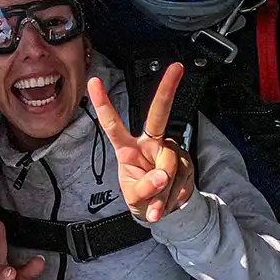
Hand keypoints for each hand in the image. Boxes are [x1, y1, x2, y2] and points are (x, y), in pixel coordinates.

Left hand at [87, 63, 196, 222]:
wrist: (162, 212)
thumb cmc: (142, 197)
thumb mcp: (135, 197)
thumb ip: (145, 188)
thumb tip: (162, 177)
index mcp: (128, 148)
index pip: (113, 124)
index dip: (103, 104)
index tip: (93, 82)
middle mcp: (150, 143)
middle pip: (158, 115)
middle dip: (167, 90)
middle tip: (176, 68)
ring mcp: (170, 151)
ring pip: (170, 165)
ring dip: (165, 191)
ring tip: (158, 204)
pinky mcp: (186, 161)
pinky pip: (183, 178)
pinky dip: (176, 196)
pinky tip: (170, 200)